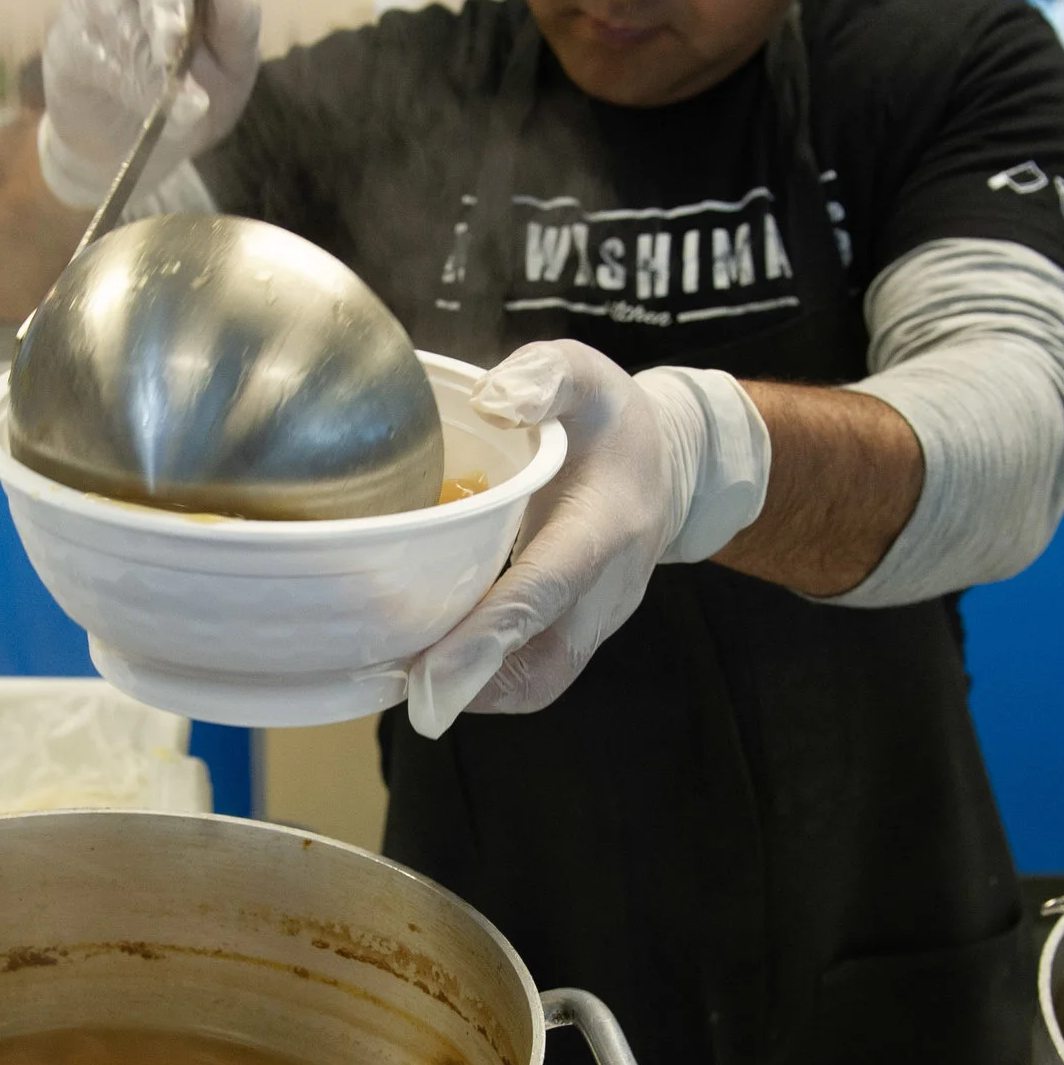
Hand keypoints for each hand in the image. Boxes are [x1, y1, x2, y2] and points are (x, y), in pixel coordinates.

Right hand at [37, 0, 261, 208]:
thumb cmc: (194, 89)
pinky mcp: (69, 32)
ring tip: (179, 101)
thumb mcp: (232, 65)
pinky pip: (94, 47)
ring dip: (148, 60)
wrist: (137, 144)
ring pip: (116, 8)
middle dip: (166, 1)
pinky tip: (148, 105)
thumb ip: (238, 22)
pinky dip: (127, 81)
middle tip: (174, 42)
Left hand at [405, 342, 770, 738]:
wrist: (669, 464)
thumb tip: (490, 401)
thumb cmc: (611, 419)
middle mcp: (608, 589)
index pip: (546, 589)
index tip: (430, 676)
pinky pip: (534, 675)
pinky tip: (429, 656)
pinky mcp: (580, 635)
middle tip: (394, 678)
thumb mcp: (586, 373)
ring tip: (402, 670)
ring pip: (537, 682)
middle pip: (542, 663)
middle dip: (469, 685)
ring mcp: (598, 621)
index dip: (489, 636)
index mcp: (605, 524)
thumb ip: (543, 376)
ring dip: (471, 691)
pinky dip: (482, 678)